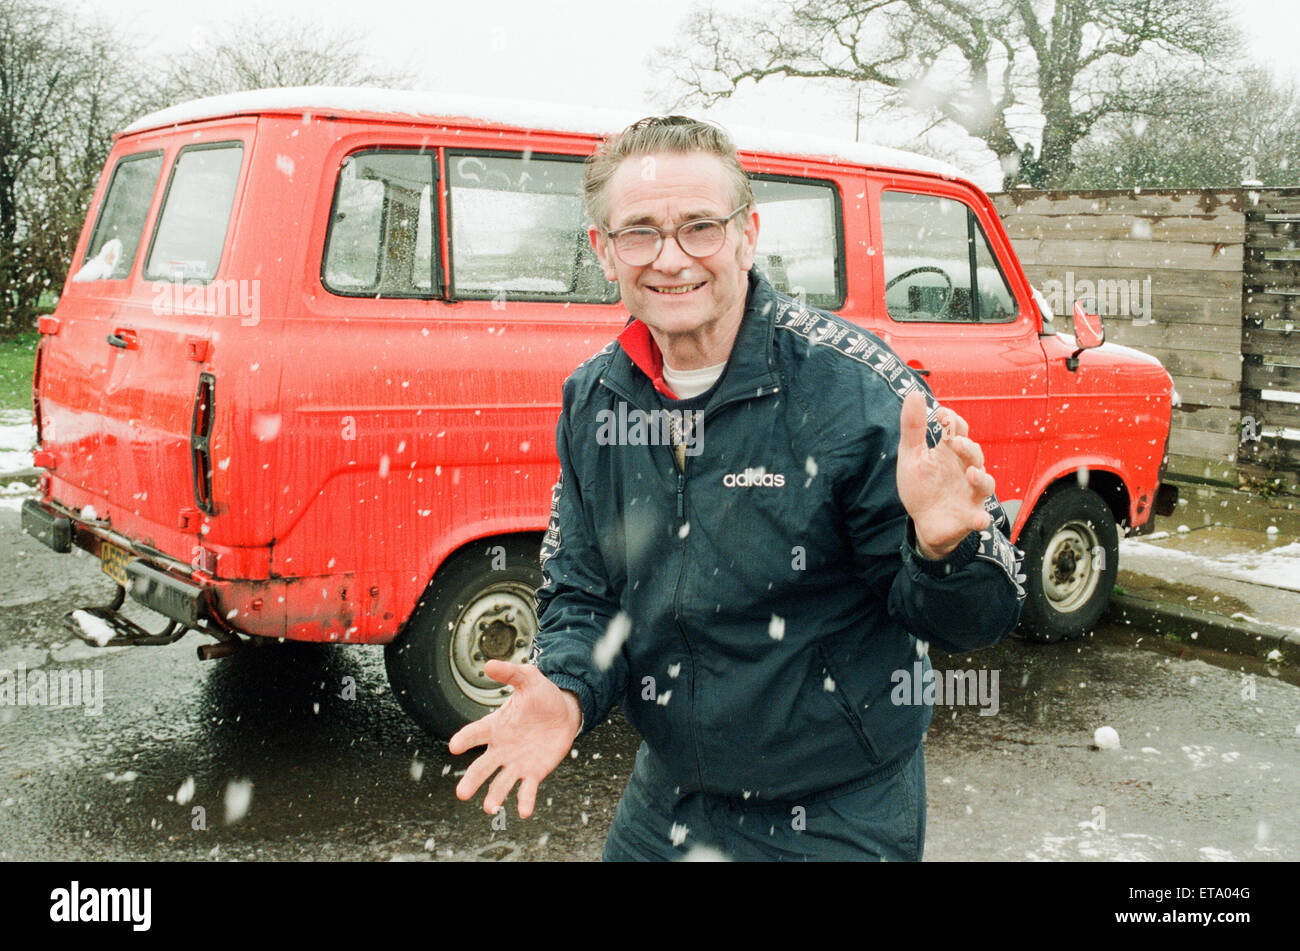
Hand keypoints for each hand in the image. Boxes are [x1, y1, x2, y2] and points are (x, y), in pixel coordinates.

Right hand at [447, 660, 581, 817]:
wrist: (564, 712)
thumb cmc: (541, 695)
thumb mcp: (528, 679)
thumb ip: (510, 673)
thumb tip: (489, 664)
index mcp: (496, 726)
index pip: (475, 733)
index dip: (465, 739)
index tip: (455, 746)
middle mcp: (501, 748)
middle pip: (483, 766)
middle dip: (472, 780)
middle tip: (462, 793)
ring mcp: (516, 763)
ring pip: (501, 782)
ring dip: (495, 796)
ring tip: (489, 808)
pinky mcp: (534, 772)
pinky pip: (527, 789)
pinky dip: (524, 800)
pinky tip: (524, 812)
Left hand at [896, 390, 993, 557]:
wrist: (922, 522)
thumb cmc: (921, 485)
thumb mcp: (911, 455)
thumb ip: (913, 427)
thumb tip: (914, 393)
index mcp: (950, 453)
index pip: (958, 431)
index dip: (952, 421)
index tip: (941, 415)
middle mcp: (966, 470)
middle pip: (974, 454)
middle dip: (968, 448)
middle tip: (956, 442)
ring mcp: (970, 494)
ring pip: (985, 483)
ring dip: (981, 478)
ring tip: (972, 473)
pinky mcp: (970, 517)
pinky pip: (979, 517)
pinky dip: (980, 518)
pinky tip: (979, 519)